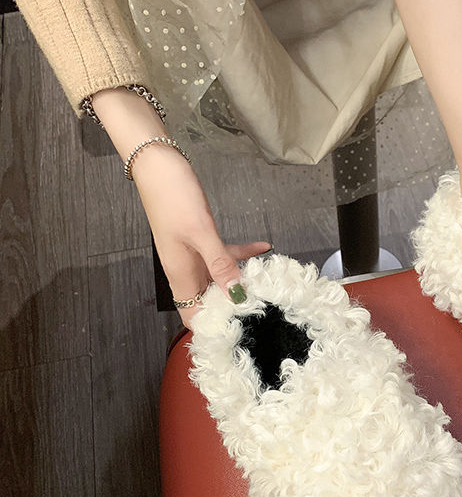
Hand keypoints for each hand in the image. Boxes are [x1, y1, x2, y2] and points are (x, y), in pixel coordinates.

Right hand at [133, 145, 271, 328]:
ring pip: (219, 279)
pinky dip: (242, 253)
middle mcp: (186, 270)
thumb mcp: (201, 233)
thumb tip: (238, 295)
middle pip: (209, 302)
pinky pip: (223, 254)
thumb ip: (220, 264)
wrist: (157, 164)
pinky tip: (264, 248)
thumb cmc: (174, 197)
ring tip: (268, 284)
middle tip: (264, 312)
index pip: (193, 316)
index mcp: (181, 276)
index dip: (213, 328)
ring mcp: (193, 255)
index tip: (241, 333)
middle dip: (233, 308)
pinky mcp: (200, 238)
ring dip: (240, 281)